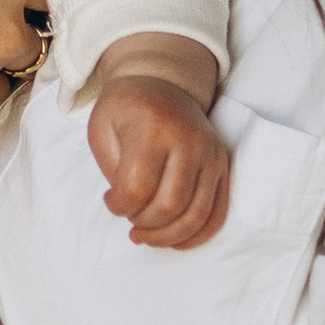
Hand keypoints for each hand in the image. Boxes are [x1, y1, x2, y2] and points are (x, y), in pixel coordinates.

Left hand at [87, 75, 229, 247]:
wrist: (163, 84)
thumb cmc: (126, 110)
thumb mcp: (102, 129)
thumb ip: (113, 170)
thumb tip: (132, 209)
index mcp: (152, 130)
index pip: (137, 188)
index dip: (119, 207)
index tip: (111, 201)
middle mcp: (188, 141)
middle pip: (169, 206)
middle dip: (144, 224)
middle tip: (130, 219)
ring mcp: (210, 154)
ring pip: (197, 215)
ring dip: (168, 236)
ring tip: (147, 236)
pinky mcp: (222, 165)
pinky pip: (218, 212)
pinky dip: (197, 234)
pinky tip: (175, 241)